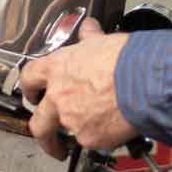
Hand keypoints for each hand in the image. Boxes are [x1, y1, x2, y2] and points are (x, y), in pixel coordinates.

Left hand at [20, 18, 137, 159]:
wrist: (142, 81)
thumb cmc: (124, 59)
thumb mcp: (101, 41)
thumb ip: (89, 38)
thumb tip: (90, 29)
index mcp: (57, 68)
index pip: (29, 78)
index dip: (29, 88)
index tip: (32, 96)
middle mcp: (58, 96)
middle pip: (38, 123)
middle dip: (43, 135)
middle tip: (50, 140)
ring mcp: (70, 119)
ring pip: (67, 133)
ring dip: (79, 133)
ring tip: (96, 131)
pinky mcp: (88, 137)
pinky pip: (91, 142)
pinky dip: (101, 138)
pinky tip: (114, 129)